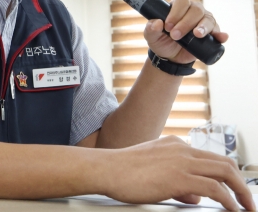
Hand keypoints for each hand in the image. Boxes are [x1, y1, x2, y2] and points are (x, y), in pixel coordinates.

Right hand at [104, 136, 254, 210]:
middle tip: (247, 199)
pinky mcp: (179, 177)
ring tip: (246, 207)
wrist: (106, 169)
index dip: (227, 173)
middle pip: (224, 162)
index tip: (234, 188)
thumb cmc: (122, 172)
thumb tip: (196, 197)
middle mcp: (181, 149)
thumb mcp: (154, 173)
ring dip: (240, 191)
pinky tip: (232, 209)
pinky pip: (214, 188)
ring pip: (225, 172)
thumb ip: (177, 184)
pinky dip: (228, 200)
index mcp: (175, 145)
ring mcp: (181, 161)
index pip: (209, 157)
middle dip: (240, 182)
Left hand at [144, 0, 228, 63]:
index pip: (181, 2)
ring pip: (208, 19)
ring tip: (196, 35)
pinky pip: (219, 32)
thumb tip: (157, 23)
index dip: (175, 13)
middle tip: (175, 35)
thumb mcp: (151, 36)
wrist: (170, 57)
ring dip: (203, 27)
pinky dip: (220, 34)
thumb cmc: (161, 41)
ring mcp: (204, 21)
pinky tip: (220, 37)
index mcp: (178, 7)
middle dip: (186, 23)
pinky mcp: (212, 34)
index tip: (168, 26)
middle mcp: (194, 11)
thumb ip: (150, 28)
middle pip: (196, 10)